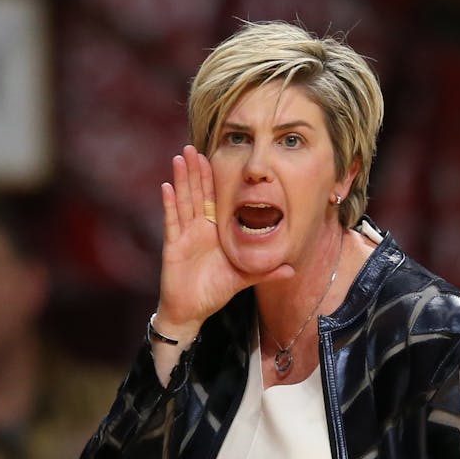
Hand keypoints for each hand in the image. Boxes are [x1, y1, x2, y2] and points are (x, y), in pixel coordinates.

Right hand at [153, 145, 292, 339]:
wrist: (191, 312)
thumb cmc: (214, 292)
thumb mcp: (243, 278)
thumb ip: (265, 272)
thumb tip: (293, 269)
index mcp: (216, 231)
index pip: (215, 199)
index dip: (213, 178)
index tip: (214, 156)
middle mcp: (199, 229)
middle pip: (197, 193)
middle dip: (195, 170)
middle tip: (193, 147)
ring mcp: (185, 235)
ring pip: (183, 201)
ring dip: (181, 179)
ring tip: (180, 157)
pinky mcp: (173, 246)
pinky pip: (172, 221)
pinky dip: (169, 204)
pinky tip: (166, 186)